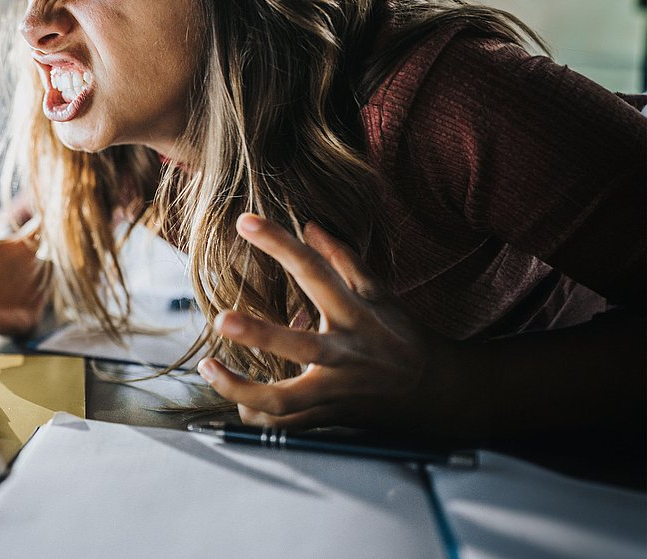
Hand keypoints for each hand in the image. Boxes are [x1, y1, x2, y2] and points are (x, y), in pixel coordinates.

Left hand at [196, 213, 449, 429]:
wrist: (439, 393)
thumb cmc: (403, 336)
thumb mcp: (381, 294)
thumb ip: (343, 260)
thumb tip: (309, 225)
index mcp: (356, 314)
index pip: (315, 272)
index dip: (280, 244)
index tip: (244, 222)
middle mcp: (345, 354)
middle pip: (300, 347)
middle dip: (260, 335)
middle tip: (220, 318)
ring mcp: (336, 390)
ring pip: (285, 401)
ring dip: (242, 389)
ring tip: (208, 367)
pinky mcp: (329, 417)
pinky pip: (286, 426)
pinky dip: (258, 417)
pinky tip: (236, 402)